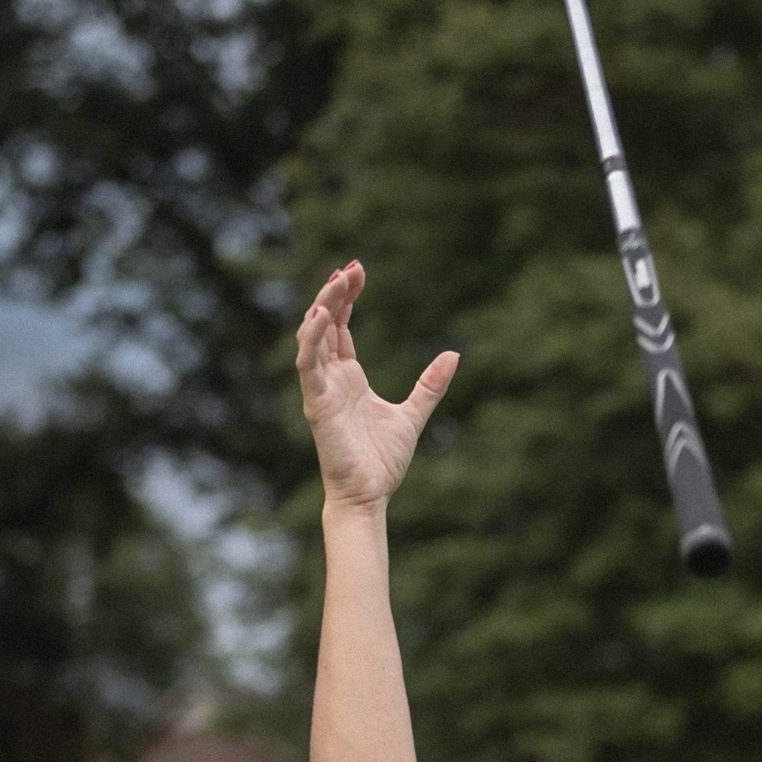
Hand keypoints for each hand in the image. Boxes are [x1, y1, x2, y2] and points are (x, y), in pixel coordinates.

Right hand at [295, 261, 458, 512]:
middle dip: (335, 293)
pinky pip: (308, 365)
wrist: (370, 495)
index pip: (341, 327)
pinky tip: (322, 316)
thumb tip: (453, 355)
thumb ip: (430, 385)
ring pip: (313, 337)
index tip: (357, 271)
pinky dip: (312, 339)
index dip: (346, 297)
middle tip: (350, 266)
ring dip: (322, 307)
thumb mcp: (413, 415)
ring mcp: (321, 389)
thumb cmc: (382, 462)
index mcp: (349, 378)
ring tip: (336, 281)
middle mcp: (331, 379)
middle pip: (326, 324)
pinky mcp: (316, 404)